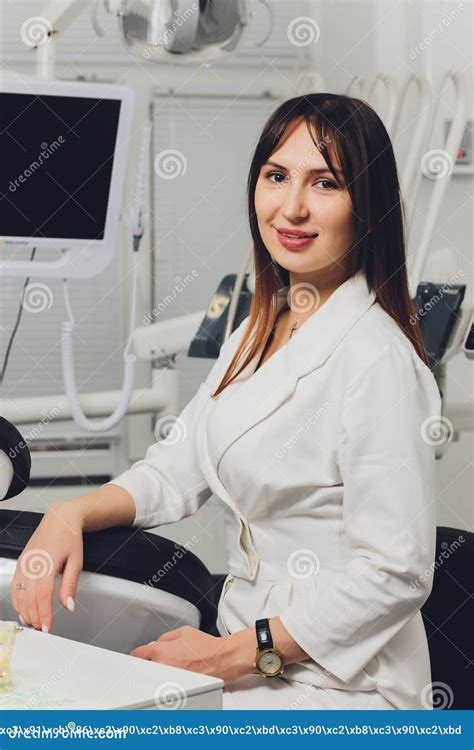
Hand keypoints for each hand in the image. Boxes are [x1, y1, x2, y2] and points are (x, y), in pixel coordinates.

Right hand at [10, 501, 83, 632]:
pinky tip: (24, 609)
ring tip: (34, 622)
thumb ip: (70, 584)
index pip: (42, 595)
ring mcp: (24, 562)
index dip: (44, 614)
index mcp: (47, 562)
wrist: (60, 518)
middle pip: (28, 598)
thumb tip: (68, 605)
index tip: (48, 628)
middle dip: (34, 617)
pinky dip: (18, 600)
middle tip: (42, 629)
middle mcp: (32, 563)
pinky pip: (14, 586)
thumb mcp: (77, 561)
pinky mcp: (20, 562)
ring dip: (25, 611)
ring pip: (19, 594)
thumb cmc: (70, 536)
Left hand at [129, 625, 240, 682]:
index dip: (137, 655)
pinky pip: (164, 687)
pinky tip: (176, 678)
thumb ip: (164, 637)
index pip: (137, 654)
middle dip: (147, 665)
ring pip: (153, 679)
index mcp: (161, 650)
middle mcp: (162, 667)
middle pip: (143, 669)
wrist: (222, 659)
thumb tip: (155, 644)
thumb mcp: (183, 632)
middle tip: (157, 662)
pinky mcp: (176, 691)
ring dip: (157, 675)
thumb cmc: (206, 646)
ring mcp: (168, 681)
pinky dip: (167, 684)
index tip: (137, 657)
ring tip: (171, 670)